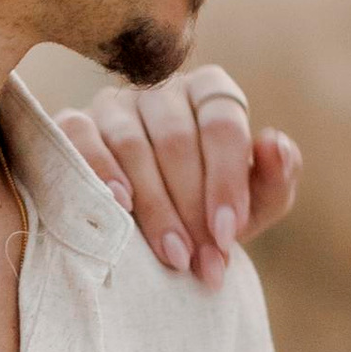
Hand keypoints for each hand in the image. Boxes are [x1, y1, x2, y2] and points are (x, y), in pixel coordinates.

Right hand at [56, 70, 300, 286]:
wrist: (155, 234)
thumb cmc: (209, 213)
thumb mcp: (251, 206)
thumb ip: (274, 179)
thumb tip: (275, 144)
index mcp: (211, 93)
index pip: (221, 124)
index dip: (226, 180)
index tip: (228, 234)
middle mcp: (161, 90)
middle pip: (176, 140)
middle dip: (192, 207)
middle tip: (202, 261)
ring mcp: (114, 104)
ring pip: (131, 145)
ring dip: (155, 207)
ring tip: (173, 256)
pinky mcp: (75, 123)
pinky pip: (79, 137)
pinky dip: (99, 170)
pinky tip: (119, 206)